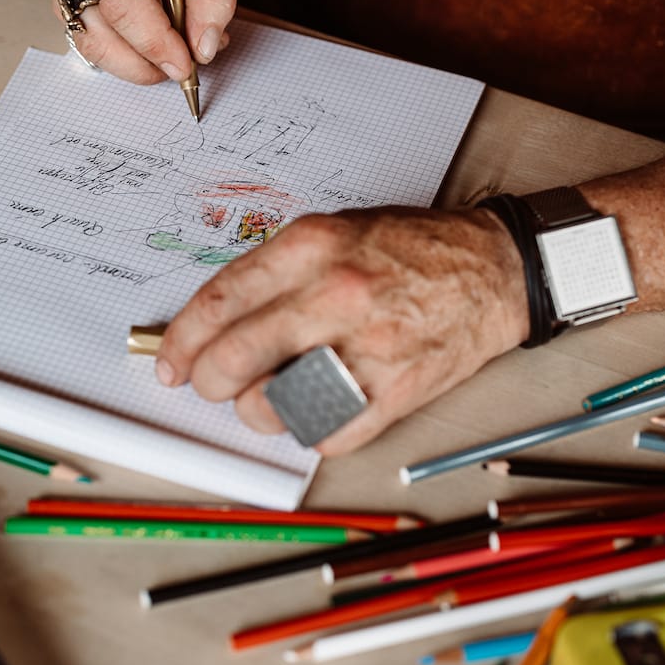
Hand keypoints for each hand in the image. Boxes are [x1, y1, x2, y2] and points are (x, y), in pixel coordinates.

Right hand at [49, 0, 244, 82]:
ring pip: (90, 41)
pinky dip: (127, 51)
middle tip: (187, 62)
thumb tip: (202, 47)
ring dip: (137, 60)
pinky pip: (92, 37)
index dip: (153, 41)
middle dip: (145, 60)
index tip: (185, 64)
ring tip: (178, 45)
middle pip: (98, 28)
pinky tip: (158, 37)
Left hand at [155, 206, 530, 453]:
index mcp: (313, 248)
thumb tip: (215, 317)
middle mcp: (335, 296)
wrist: (493, 271)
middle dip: (208, 382)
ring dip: (259, 410)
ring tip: (273, 393)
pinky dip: (310, 429)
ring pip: (272, 406)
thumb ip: (275, 270)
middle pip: (234, 360)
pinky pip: (323, 433)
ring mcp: (366, 348)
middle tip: (210, 385)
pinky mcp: (392, 392)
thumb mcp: (336, 231)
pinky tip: (319, 405)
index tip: (170, 362)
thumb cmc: (413, 250)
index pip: (219, 302)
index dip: (181, 340)